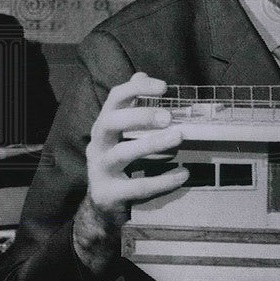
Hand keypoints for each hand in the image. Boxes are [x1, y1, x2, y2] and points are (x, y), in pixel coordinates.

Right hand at [75, 73, 186, 274]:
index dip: (137, 89)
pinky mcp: (108, 194)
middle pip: (110, 123)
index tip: (164, 87)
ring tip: (178, 137)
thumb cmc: (118, 163)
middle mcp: (96, 145)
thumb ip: (132, 105)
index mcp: (103, 126)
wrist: (102, 207)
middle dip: (140, 116)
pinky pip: (136, 187)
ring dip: (152, 144)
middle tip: (169, 116)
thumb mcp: (121, 133)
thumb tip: (140, 73)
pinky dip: (162, 181)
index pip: (114, 99)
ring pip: (122, 153)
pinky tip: (183, 174)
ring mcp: (99, 170)